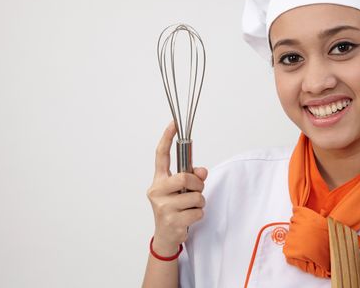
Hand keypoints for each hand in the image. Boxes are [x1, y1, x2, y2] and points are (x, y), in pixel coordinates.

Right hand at [146, 121, 207, 255]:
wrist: (166, 236)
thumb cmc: (175, 208)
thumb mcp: (182, 191)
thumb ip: (193, 177)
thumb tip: (203, 171)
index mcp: (159, 180)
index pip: (161, 155)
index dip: (167, 138)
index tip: (174, 123)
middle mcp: (157, 191)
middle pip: (184, 177)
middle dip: (197, 184)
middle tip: (197, 190)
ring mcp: (162, 206)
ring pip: (194, 197)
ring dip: (199, 202)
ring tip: (191, 207)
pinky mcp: (171, 220)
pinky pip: (196, 211)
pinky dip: (198, 214)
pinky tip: (188, 218)